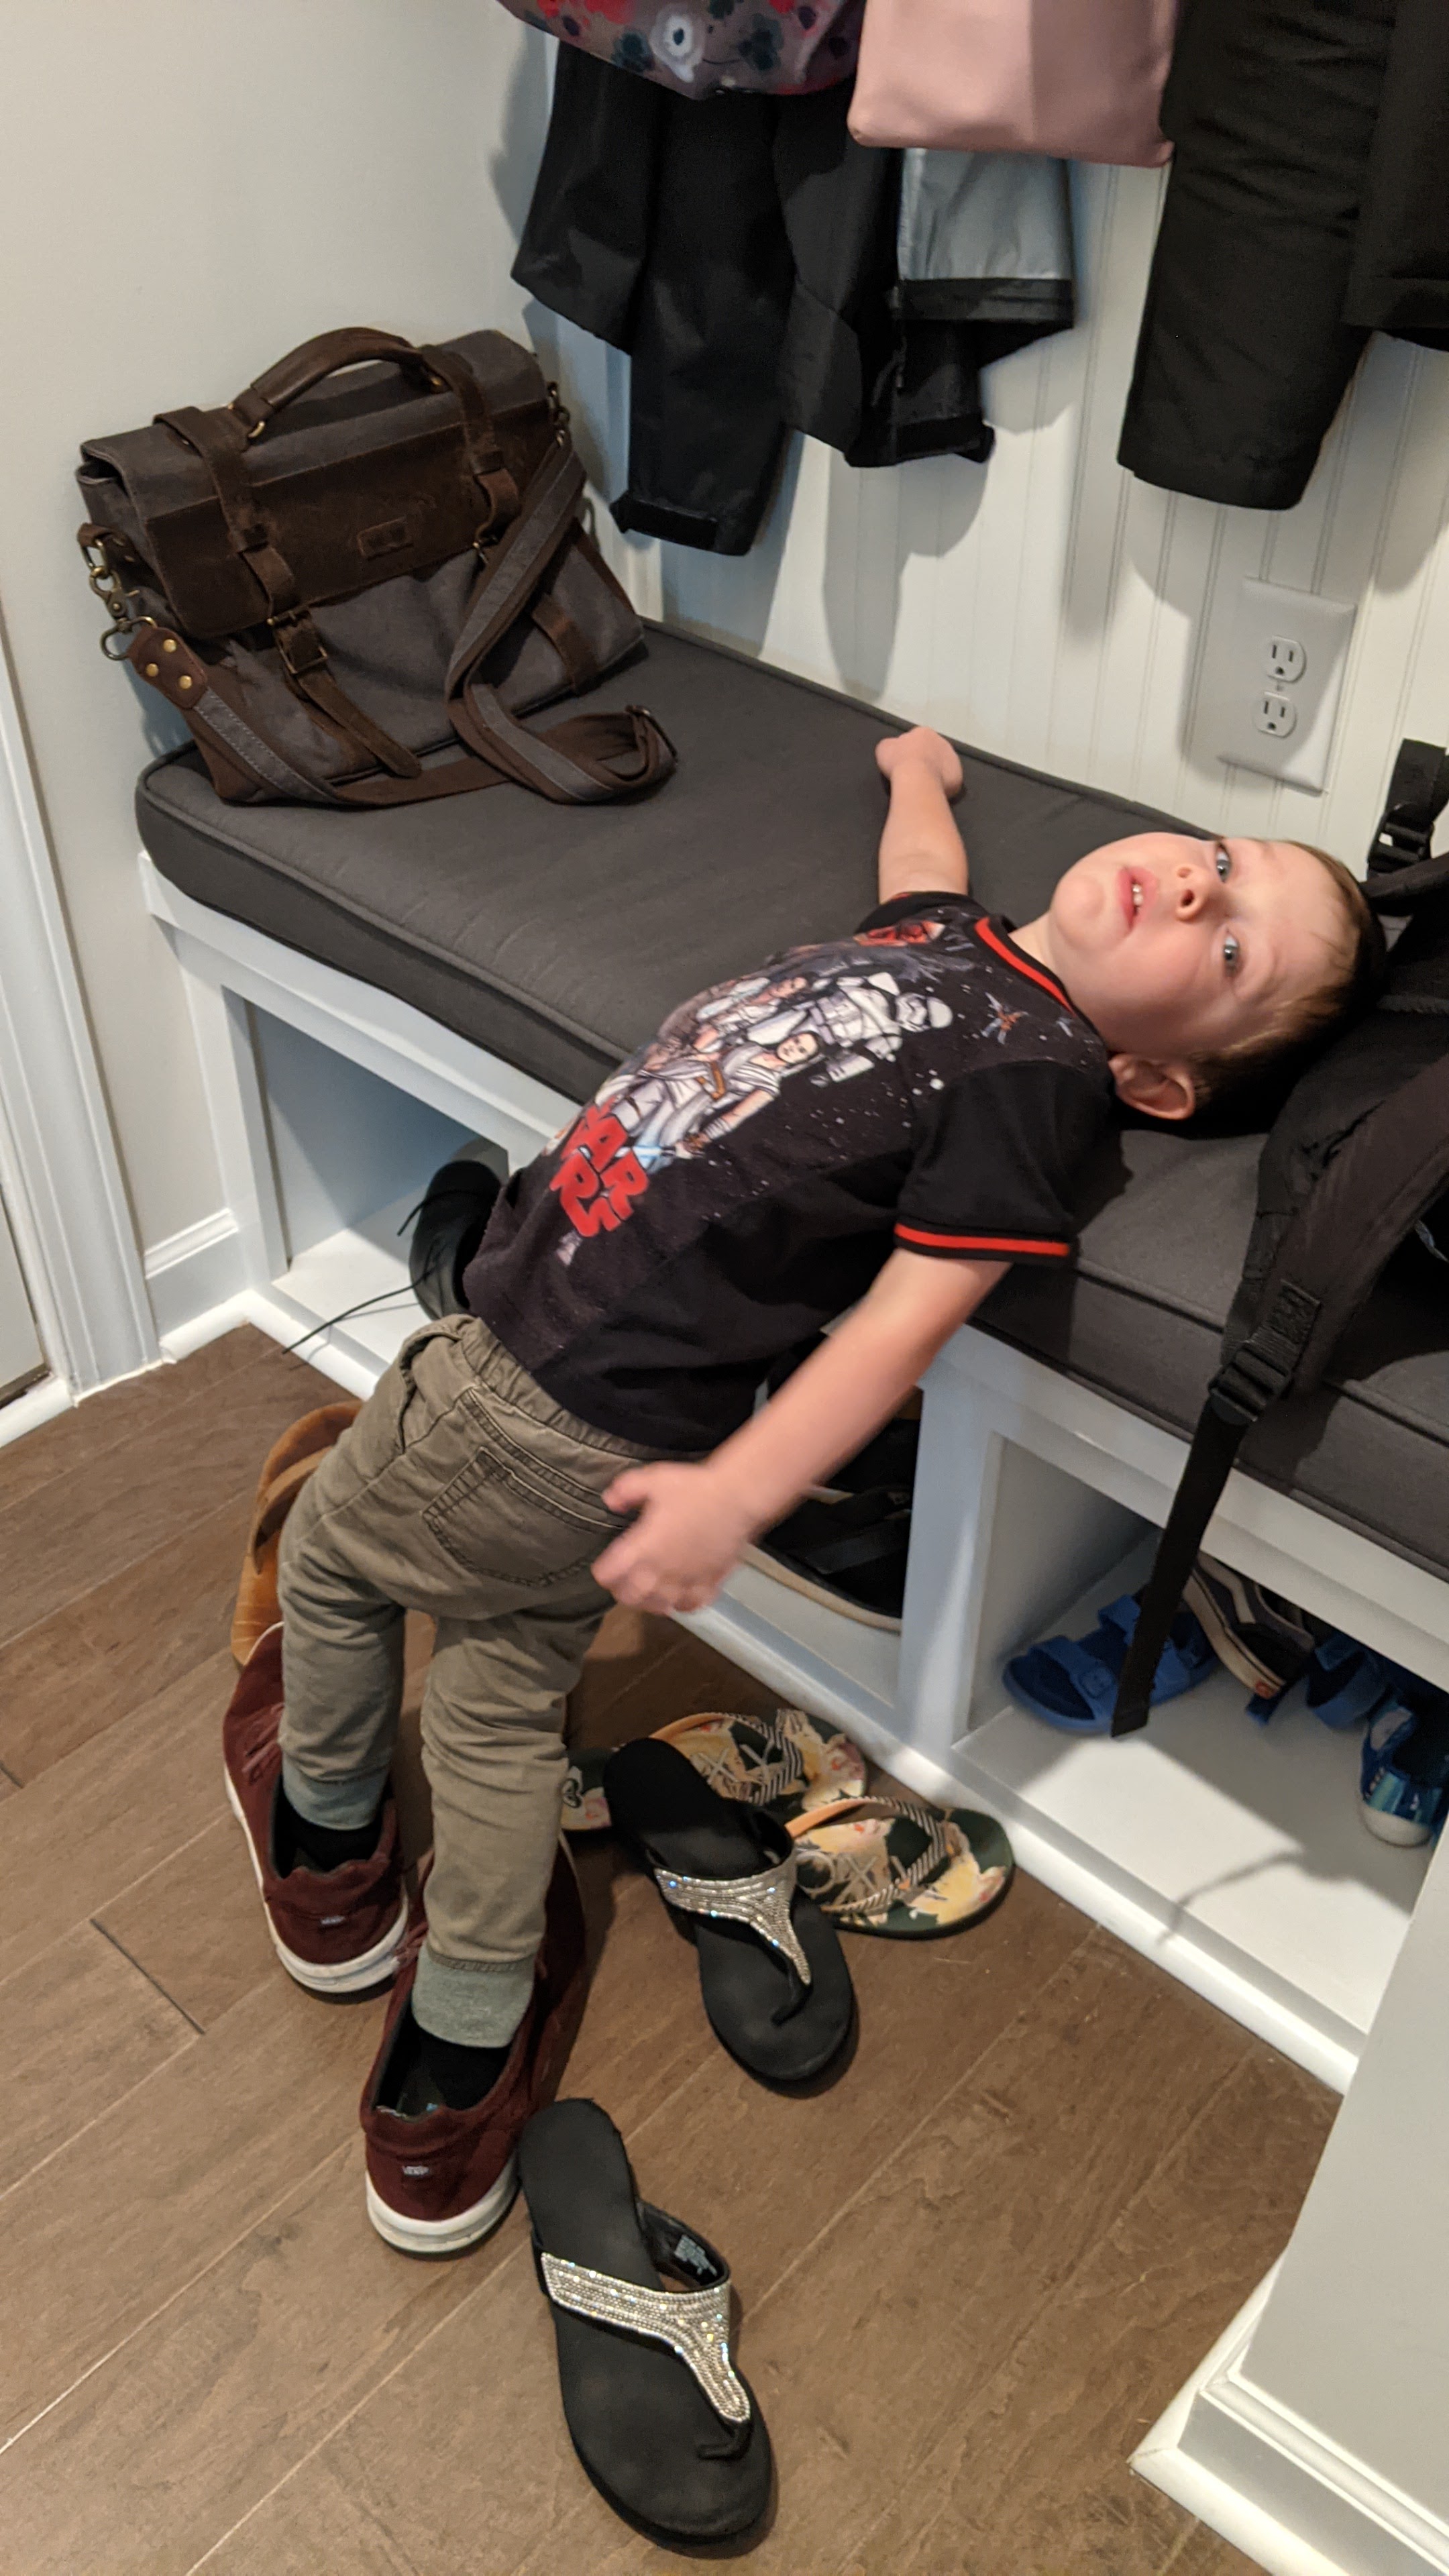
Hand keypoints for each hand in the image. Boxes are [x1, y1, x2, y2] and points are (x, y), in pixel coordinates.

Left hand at [592, 1462, 755, 1614]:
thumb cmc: (696, 1488)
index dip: (603, 1571)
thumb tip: (610, 1501)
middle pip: (630, 1597)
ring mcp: (687, 1580)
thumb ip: (625, 1490)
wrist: (737, 1497)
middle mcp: (662, 1570)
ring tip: (649, 1590)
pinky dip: (681, 1605)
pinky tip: (679, 1595)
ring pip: (659, 1607)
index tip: (606, 1565)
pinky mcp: (710, 1583)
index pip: (609, 1575)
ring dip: (649, 1601)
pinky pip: (691, 1606)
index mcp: (643, 1547)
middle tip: (624, 1579)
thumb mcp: (653, 1479)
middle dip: (622, 1590)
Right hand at [875, 726, 962, 798]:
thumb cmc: (898, 761)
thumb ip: (891, 745)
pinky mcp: (958, 775)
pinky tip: (933, 791)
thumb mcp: (884, 748)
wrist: (916, 778)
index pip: (917, 739)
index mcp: (923, 732)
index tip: (904, 762)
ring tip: (925, 784)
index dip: (910, 751)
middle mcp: (941, 741)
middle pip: (933, 750)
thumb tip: (894, 748)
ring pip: (943, 765)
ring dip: (936, 771)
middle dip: (926, 760)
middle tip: (915, 774)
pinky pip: (949, 780)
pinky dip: (943, 785)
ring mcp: (953, 758)